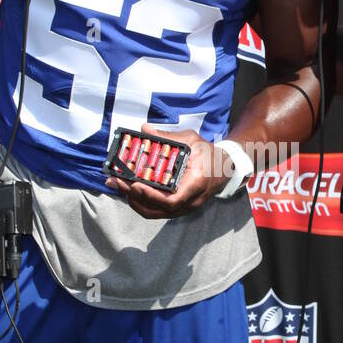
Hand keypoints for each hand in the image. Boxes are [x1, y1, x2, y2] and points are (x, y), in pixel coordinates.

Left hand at [105, 125, 230, 220]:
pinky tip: (129, 190)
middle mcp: (190, 201)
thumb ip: (168, 137)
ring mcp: (184, 207)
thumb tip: (145, 130)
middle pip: (158, 209)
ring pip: (155, 212)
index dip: (151, 196)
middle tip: (117, 181)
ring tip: (118, 185)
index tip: (134, 184)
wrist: (225, 168)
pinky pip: (157, 210)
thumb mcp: (192, 140)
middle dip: (134, 196)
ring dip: (134, 200)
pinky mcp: (179, 208)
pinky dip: (141, 202)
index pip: (172, 200)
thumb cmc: (209, 154)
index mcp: (195, 184)